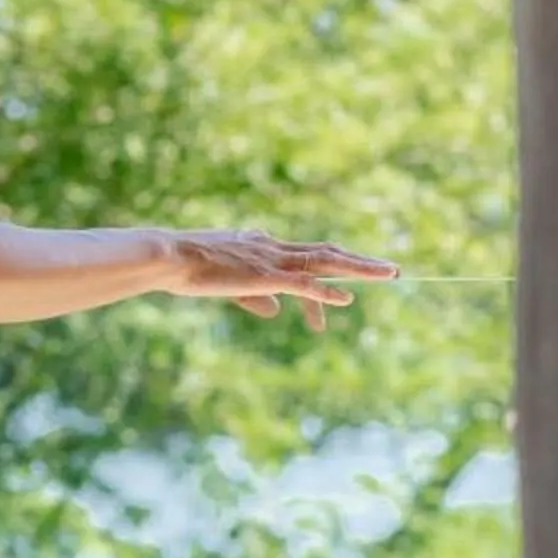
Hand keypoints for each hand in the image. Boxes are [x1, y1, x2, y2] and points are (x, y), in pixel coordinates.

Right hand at [160, 229, 398, 329]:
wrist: (167, 256)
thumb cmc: (186, 268)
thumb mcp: (226, 283)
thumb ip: (255, 296)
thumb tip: (277, 312)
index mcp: (262, 245)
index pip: (304, 258)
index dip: (329, 275)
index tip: (345, 295)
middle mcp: (273, 248)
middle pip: (326, 253)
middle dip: (360, 261)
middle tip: (391, 269)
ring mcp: (270, 261)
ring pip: (324, 262)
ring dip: (359, 268)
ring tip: (388, 274)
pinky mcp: (263, 276)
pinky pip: (302, 284)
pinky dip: (326, 291)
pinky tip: (347, 298)